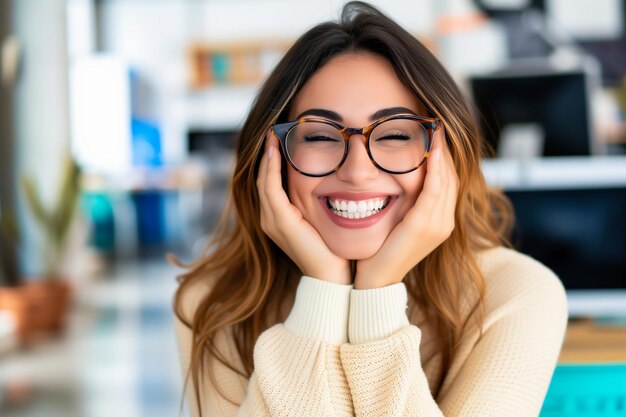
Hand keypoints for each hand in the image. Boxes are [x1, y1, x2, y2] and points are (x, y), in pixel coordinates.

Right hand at [257, 129, 351, 284]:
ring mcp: (272, 221)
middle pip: (262, 180)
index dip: (273, 162)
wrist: (333, 276)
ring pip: (263, 181)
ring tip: (273, 136)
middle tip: (274, 132)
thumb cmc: (334, 250)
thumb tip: (333, 182)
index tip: (280, 140)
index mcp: (279, 220)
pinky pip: (270, 188)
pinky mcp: (279, 222)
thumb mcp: (323, 221)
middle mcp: (269, 220)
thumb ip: (319, 204)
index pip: (271, 184)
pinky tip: (276, 150)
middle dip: (268, 155)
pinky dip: (271, 168)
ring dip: (268, 156)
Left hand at [354, 127, 458, 288]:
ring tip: (437, 128)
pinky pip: (434, 190)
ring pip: (446, 180)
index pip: (447, 181)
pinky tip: (432, 150)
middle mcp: (444, 222)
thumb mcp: (397, 222)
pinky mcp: (423, 226)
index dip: (443, 156)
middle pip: (451, 177)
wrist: (374, 280)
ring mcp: (437, 225)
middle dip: (445, 149)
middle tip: (438, 123)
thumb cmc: (379, 250)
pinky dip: (434, 169)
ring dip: (442, 153)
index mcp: (439, 221)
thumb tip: (398, 178)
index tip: (436, 132)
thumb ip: (405, 203)